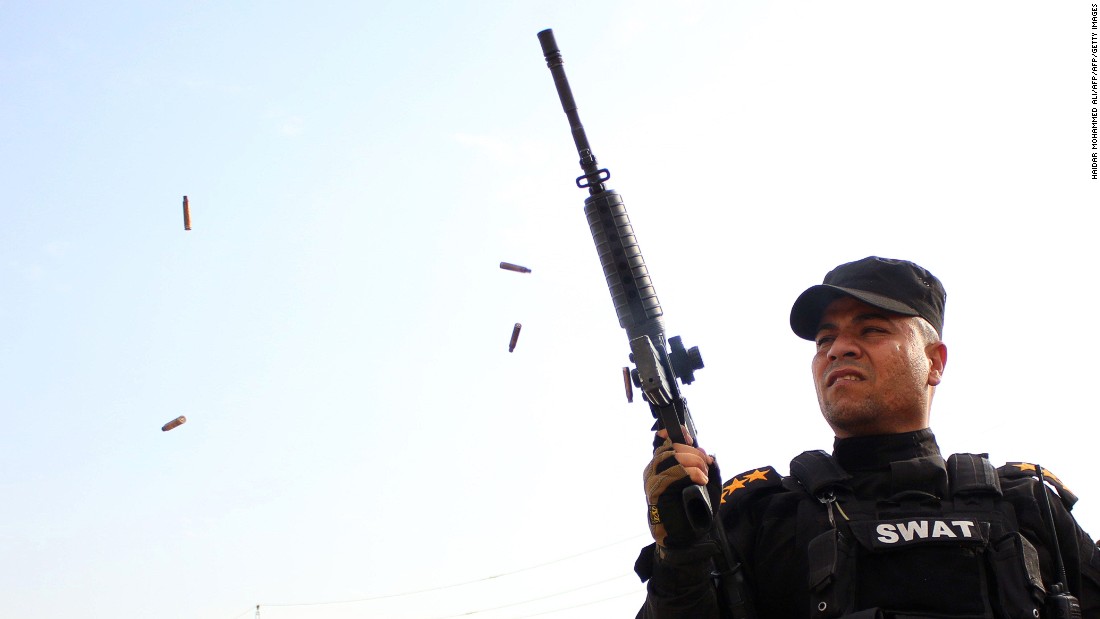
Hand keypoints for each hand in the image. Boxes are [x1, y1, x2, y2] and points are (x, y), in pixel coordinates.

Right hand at [643, 428, 719, 547]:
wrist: (685, 538)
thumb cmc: (693, 512)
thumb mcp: (707, 487)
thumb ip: (709, 469)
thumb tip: (711, 455)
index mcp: (664, 466)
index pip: (664, 441)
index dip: (677, 434)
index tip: (690, 437)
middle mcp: (654, 470)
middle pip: (672, 448)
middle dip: (694, 453)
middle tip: (707, 465)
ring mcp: (652, 480)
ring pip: (671, 458)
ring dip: (693, 463)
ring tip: (704, 476)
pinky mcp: (655, 491)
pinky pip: (670, 474)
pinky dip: (689, 473)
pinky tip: (700, 480)